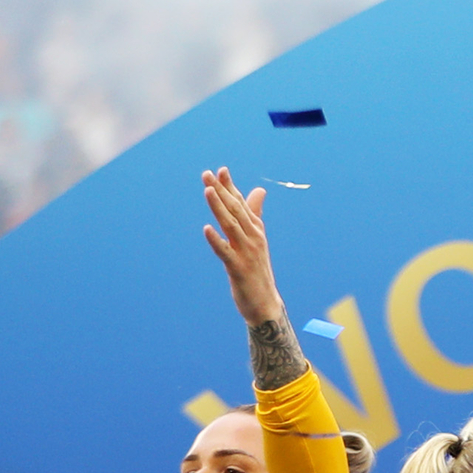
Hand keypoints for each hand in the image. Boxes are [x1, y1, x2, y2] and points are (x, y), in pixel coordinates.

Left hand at [199, 166, 285, 327]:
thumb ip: (254, 214)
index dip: (230, 187)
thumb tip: (259, 190)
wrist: (266, 303)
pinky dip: (216, 240)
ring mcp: (247, 253)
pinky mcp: (239, 269)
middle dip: (221, 191)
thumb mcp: (257, 239)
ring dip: (218, 208)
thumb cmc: (258, 270)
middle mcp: (253, 238)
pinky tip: (207, 229)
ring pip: (230, 226)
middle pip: (234, 211)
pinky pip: (226, 252)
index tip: (220, 170)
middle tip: (208, 174)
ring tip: (207, 191)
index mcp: (255, 230)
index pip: (241, 204)